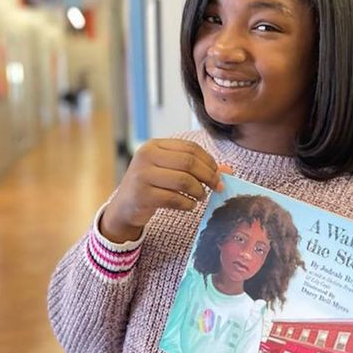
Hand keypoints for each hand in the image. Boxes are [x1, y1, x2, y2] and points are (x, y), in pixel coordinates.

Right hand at [100, 139, 227, 242]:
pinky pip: (175, 199)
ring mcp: (142, 175)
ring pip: (183, 180)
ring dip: (199, 191)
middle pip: (189, 162)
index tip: (218, 174)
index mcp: (154, 145)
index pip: (190, 148)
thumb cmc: (151, 186)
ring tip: (201, 197)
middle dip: (208, 176)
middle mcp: (146, 156)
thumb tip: (228, 170)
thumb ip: (196, 167)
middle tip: (216, 187)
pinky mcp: (142, 195)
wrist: (124, 207)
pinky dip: (188, 203)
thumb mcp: (169, 171)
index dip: (209, 161)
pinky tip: (190, 205)